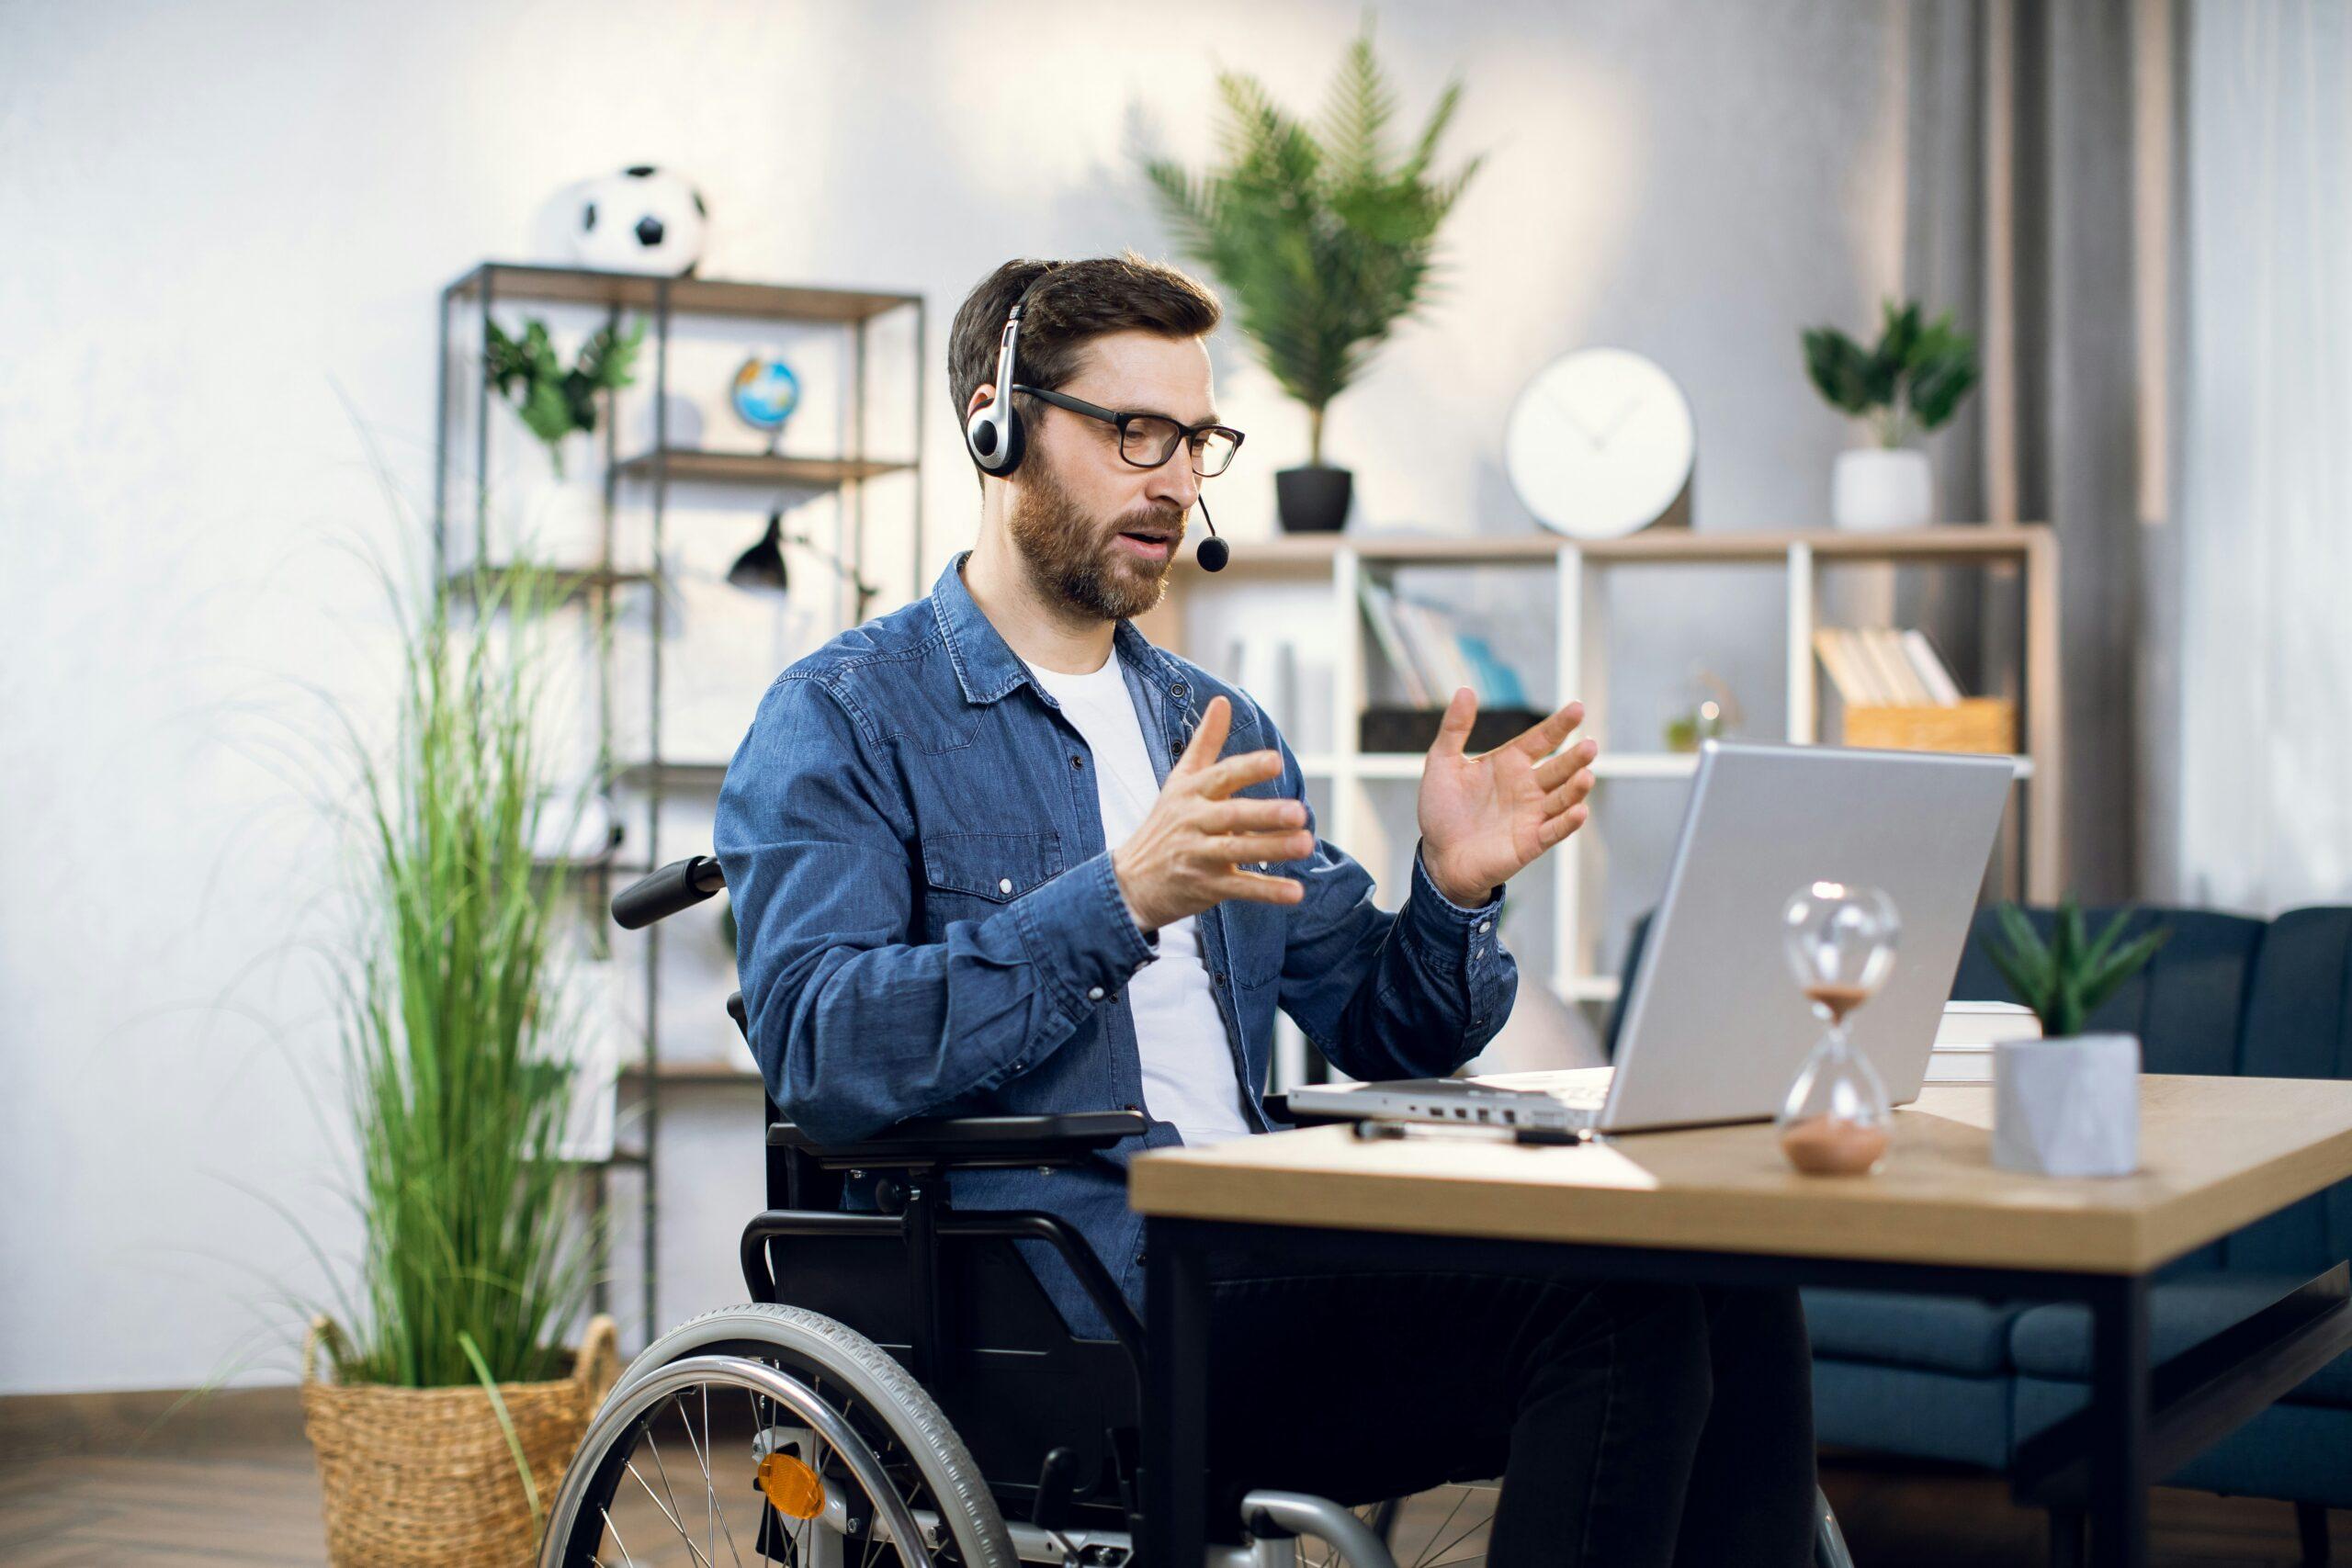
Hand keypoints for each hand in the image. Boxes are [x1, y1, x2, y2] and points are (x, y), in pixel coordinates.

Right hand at [1111, 695, 1310, 933]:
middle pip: (1232, 815)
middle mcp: (1193, 822)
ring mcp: (1198, 856)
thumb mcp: (1180, 781)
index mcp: (1191, 792)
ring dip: (1273, 849)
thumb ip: (1205, 742)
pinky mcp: (1205, 887)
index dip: (1248, 769)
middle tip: (1300, 812)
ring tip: (1306, 845)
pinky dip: (1267, 891)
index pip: (1221, 776)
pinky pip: (1239, 888)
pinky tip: (1295, 892)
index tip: (1275, 761)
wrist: (1130, 881)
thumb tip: (1222, 700)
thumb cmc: (1164, 825)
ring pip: (1237, 850)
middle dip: (1266, 814)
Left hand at [1416, 690, 1598, 905]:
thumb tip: (1465, 690)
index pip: (1540, 739)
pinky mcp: (1530, 842)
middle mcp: (1527, 787)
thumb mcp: (1442, 763)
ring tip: (1587, 775)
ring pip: (1562, 798)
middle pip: (1558, 768)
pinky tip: (1579, 811)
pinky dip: (1568, 822)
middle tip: (1590, 745)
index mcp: (1509, 763)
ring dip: (1577, 788)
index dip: (1558, 725)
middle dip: (1575, 758)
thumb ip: (1455, 728)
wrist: (1438, 857)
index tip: (1577, 708)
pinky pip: (1554, 831)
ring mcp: (1531, 814)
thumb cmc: (1441, 810)